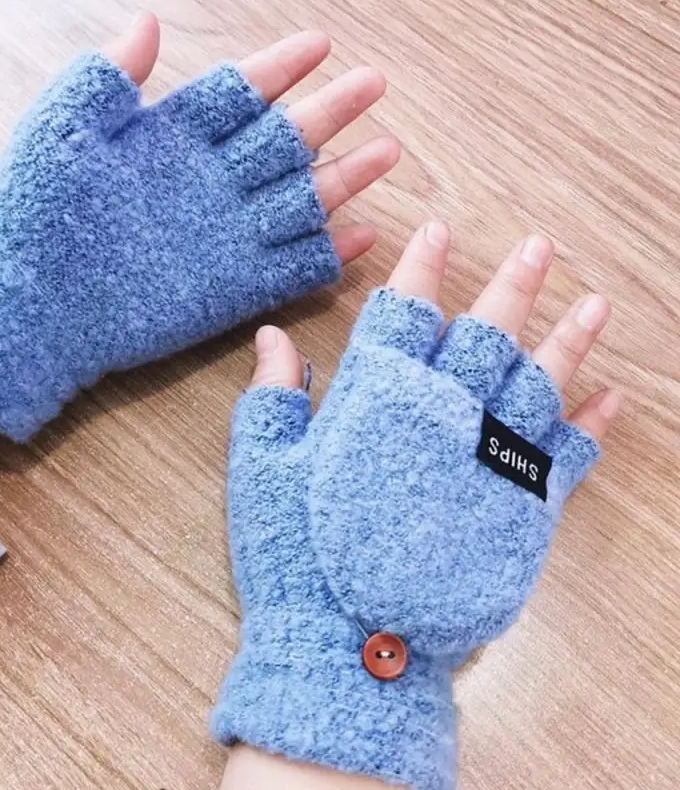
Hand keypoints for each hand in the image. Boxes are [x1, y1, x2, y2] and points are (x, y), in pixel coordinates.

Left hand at [0, 15, 397, 441]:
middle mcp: (211, 184)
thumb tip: (151, 21)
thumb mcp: (63, 127)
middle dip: (331, 111)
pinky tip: (363, 235)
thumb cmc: (38, 212)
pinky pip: (295, 268)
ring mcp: (227, 236)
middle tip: (374, 83)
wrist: (35, 304)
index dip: (280, 68)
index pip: (241, 93)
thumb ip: (108, 75)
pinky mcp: (236, 288)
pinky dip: (330, 254)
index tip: (319, 44)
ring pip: (301, 200)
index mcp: (175, 139)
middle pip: (286, 140)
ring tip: (385, 151)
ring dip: (344, 177)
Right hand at [212, 222, 616, 788]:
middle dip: (512, 284)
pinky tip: (613, 397)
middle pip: (484, 333)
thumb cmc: (296, 557)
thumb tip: (275, 336)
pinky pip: (568, 456)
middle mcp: (442, 416)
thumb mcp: (261, 470)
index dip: (421, 267)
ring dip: (568, 338)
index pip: (403, 313)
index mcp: (376, 400)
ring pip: (538, 381)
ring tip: (595, 301)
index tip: (439, 229)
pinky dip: (592, 425)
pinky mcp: (522, 510)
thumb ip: (272, 397)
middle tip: (539, 246)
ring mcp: (489, 461)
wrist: (349, 647)